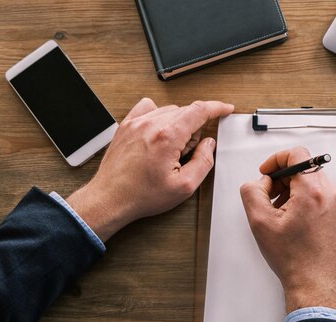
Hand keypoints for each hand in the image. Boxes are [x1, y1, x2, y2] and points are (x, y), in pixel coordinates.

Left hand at [67, 98, 234, 240]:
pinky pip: (149, 108)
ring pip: (169, 110)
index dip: (217, 108)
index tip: (225, 109)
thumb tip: (209, 144)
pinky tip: (159, 133)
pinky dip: (160, 116)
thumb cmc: (141, 195)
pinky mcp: (126, 125)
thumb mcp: (184, 186)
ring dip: (178, 125)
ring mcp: (136, 122)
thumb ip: (204, 161)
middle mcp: (151, 124)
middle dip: (195, 129)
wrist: (110, 198)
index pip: (199, 110)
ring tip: (171, 150)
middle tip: (188, 153)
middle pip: (185, 111)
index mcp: (167, 136)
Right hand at [240, 147, 335, 313]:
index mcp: (314, 191)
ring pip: (313, 184)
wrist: (315, 284)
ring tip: (282, 215)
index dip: (276, 160)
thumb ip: (252, 192)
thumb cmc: (293, 258)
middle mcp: (332, 195)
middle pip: (305, 169)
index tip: (267, 173)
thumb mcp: (260, 222)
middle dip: (283, 180)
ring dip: (294, 192)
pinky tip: (295, 223)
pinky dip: (307, 203)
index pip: (297, 154)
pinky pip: (323, 199)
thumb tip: (258, 183)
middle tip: (270, 198)